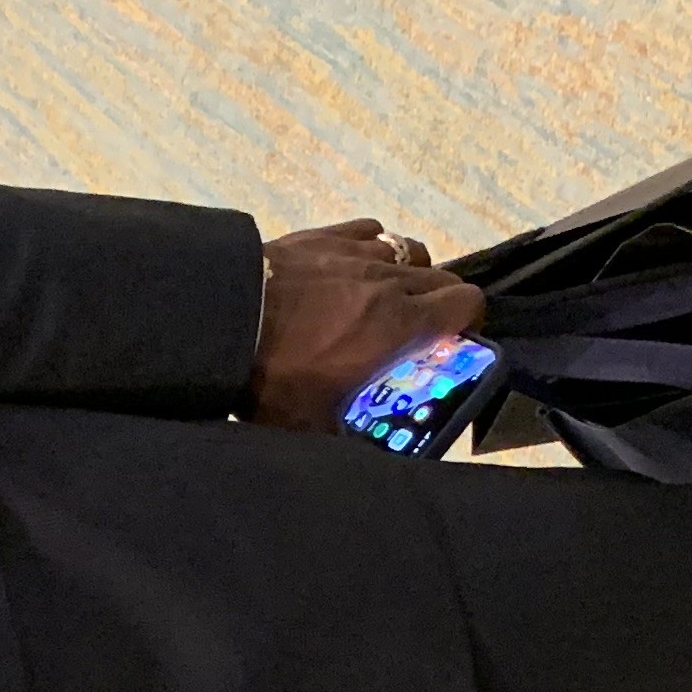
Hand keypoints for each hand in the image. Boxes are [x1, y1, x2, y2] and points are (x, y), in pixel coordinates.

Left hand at [246, 219, 483, 432]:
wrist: (224, 322)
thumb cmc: (273, 378)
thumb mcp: (317, 423)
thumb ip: (352, 435)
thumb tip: (367, 461)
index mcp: (398, 326)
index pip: (466, 304)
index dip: (468, 320)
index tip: (452, 340)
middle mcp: (389, 282)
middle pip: (443, 276)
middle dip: (440, 301)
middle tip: (417, 326)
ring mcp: (357, 252)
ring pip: (408, 250)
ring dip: (407, 272)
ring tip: (385, 295)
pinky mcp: (326, 234)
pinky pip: (370, 230)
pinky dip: (372, 247)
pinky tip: (353, 266)